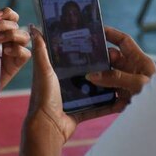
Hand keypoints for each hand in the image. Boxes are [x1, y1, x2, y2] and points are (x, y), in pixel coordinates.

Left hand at [0, 7, 30, 89]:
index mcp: (1, 31)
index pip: (11, 16)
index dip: (7, 12)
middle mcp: (10, 39)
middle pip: (16, 24)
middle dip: (3, 24)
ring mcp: (15, 51)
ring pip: (25, 36)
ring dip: (11, 34)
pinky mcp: (18, 63)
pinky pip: (26, 53)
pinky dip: (17, 50)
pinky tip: (6, 51)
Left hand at [25, 26, 110, 143]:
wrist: (47, 127)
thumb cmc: (44, 96)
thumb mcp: (43, 69)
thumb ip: (41, 50)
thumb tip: (34, 27)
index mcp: (54, 73)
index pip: (69, 58)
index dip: (80, 50)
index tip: (96, 41)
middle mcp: (63, 85)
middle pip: (84, 74)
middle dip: (98, 67)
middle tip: (114, 58)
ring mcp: (72, 100)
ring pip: (93, 91)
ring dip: (106, 86)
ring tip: (121, 76)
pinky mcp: (80, 112)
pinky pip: (98, 108)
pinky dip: (109, 105)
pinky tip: (122, 99)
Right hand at [86, 26, 155, 112]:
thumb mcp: (138, 83)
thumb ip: (115, 78)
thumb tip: (91, 75)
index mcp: (140, 60)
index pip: (124, 42)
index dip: (111, 34)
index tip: (96, 30)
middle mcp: (132, 71)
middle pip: (111, 60)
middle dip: (98, 58)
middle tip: (81, 57)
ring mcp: (127, 85)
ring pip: (107, 77)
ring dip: (96, 78)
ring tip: (80, 76)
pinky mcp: (123, 100)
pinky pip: (107, 96)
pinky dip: (98, 97)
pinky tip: (88, 98)